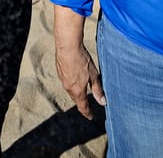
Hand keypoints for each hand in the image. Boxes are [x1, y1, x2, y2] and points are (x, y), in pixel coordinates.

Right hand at [52, 5, 105, 119]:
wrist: (67, 46)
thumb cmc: (81, 59)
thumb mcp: (94, 75)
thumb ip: (97, 89)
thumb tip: (102, 102)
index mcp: (77, 90)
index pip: (82, 106)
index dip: (87, 112)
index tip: (90, 116)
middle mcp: (68, 87)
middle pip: (76, 98)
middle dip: (82, 102)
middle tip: (87, 105)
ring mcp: (62, 79)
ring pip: (70, 89)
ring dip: (76, 91)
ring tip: (82, 89)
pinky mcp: (60, 70)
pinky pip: (66, 80)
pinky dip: (72, 82)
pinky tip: (75, 76)